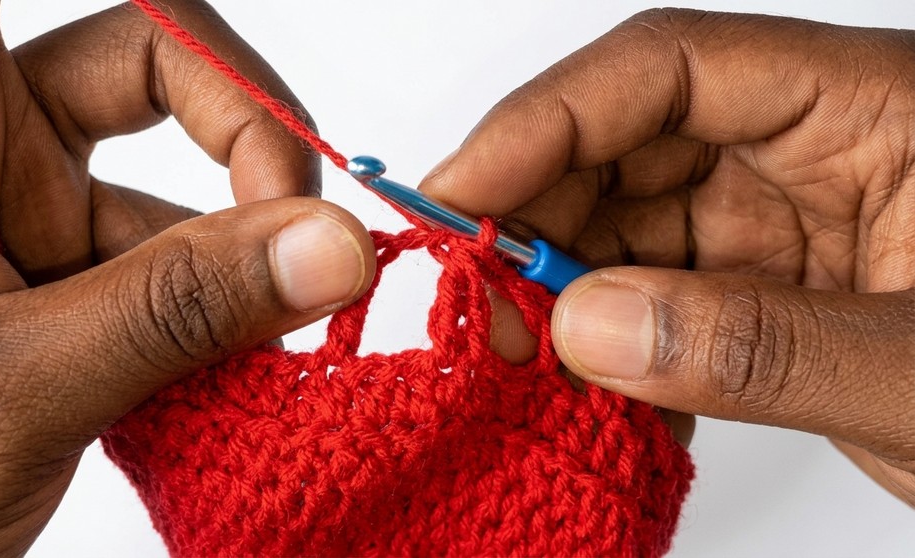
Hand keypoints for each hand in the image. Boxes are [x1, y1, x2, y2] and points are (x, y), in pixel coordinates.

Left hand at [0, 1, 373, 554]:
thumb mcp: (8, 383)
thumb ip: (174, 308)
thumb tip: (334, 247)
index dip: (137, 1)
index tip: (191, 20)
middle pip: (145, 62)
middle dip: (244, 133)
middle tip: (299, 226)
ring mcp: (23, 218)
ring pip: (179, 190)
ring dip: (245, 262)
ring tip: (278, 338)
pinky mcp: (70, 290)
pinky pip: (181, 273)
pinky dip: (229, 316)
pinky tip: (247, 366)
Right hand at [422, 9, 914, 503]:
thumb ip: (759, 350)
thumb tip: (586, 328)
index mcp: (876, 109)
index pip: (672, 68)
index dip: (547, 119)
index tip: (462, 193)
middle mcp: (820, 148)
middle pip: (630, 141)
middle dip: (540, 218)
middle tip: (482, 301)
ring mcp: (789, 221)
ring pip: (630, 222)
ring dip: (566, 288)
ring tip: (526, 358)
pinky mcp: (771, 289)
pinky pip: (659, 293)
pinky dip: (613, 341)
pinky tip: (599, 390)